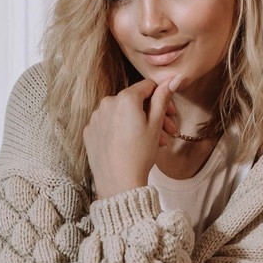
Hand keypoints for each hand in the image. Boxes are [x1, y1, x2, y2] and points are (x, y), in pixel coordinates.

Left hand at [83, 73, 183, 200]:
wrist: (118, 184)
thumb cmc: (140, 155)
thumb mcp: (156, 125)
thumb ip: (163, 99)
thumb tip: (172, 79)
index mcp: (125, 98)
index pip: (147, 86)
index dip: (163, 97)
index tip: (170, 112)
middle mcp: (107, 103)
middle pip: (134, 102)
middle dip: (153, 114)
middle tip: (168, 131)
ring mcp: (95, 118)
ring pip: (122, 114)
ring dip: (139, 124)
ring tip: (154, 142)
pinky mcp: (89, 132)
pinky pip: (109, 125)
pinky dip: (121, 131)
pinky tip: (132, 145)